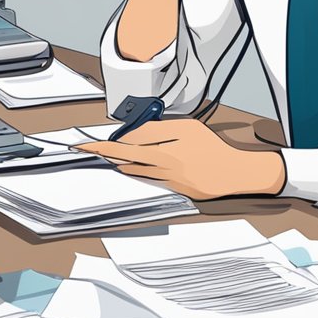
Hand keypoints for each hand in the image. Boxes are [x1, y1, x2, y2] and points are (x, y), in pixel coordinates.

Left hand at [74, 118, 284, 200]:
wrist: (233, 173)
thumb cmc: (212, 148)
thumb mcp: (186, 128)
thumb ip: (157, 130)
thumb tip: (132, 135)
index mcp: (164, 151)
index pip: (126, 145)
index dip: (103, 145)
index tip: (86, 144)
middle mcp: (161, 168)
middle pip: (124, 159)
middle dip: (103, 153)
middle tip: (84, 149)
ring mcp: (165, 181)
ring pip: (134, 170)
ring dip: (120, 161)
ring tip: (108, 152)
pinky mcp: (171, 189)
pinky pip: (147, 177)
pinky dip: (136, 169)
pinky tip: (130, 164)